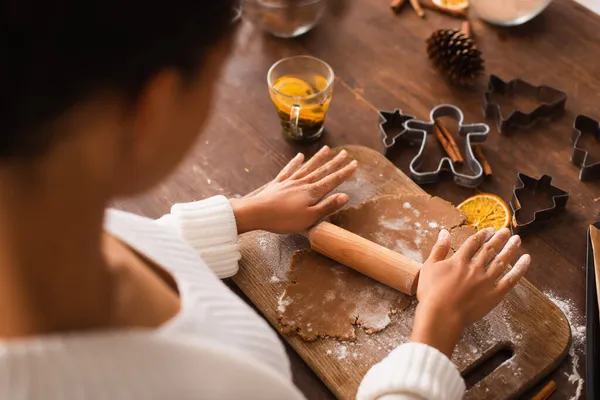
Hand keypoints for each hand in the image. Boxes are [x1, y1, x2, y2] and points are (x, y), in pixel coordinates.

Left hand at [230, 146, 357, 233]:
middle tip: (345, 153)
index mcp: (312, 193)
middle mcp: (303, 183)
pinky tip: (299, 156)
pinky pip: (289, 170)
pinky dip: (295, 162)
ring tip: (327, 149)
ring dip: (318, 158)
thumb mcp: (310, 218)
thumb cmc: (284, 219)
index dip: (344, 173)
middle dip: (334, 163)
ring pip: (307, 167)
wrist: (257, 213)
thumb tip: (345, 196)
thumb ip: (327, 206)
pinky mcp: (278, 184)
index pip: (332, 181)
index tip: (354, 163)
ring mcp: (290, 182)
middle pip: (322, 171)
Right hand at [411, 227, 530, 356]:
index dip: (481, 235)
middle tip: (506, 231)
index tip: (489, 230)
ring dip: (510, 249)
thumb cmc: (431, 293)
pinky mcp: (495, 294)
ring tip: (517, 240)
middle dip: (498, 239)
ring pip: (502, 261)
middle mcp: (475, 267)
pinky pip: (511, 279)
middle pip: (489, 249)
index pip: (473, 243)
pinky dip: (520, 268)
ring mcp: (487, 281)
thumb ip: (439, 249)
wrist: (441, 315)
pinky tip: (526, 259)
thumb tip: (444, 232)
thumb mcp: (429, 267)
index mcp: (459, 260)